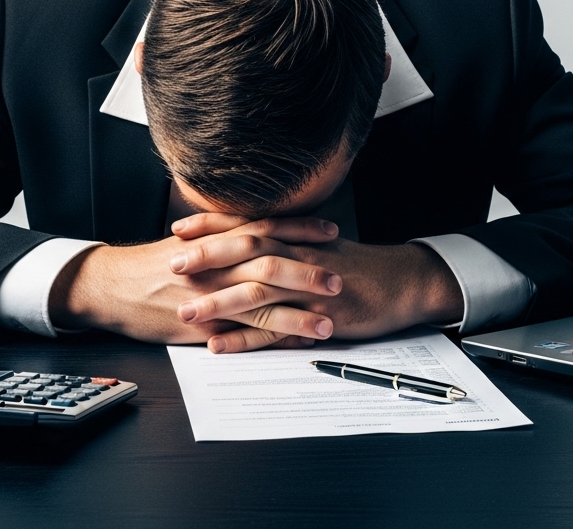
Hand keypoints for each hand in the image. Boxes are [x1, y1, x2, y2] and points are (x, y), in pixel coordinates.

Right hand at [48, 216, 342, 347]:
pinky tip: (294, 344)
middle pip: (269, 262)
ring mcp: (209, 295)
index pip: (265, 227)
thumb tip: (256, 230)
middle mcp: (215, 263)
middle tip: (340, 277)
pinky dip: (270, 338)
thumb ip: (222, 235)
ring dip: (298, 312)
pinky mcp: (201, 325)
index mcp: (215, 238)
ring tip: (329, 321)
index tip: (331, 230)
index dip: (300, 229)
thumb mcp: (188, 240)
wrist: (110, 286)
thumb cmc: (149, 264)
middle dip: (307, 270)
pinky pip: (241, 332)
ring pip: (260, 301)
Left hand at [171, 214, 463, 352]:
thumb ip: (287, 247)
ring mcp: (308, 287)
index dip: (211, 226)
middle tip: (170, 265)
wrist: (402, 282)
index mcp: (296, 238)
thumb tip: (253, 247)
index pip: (247, 225)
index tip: (178, 229)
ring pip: (256, 291)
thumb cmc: (360, 266)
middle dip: (206, 258)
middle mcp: (298, 257)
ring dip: (218, 302)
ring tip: (185, 313)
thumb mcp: (320, 248)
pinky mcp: (318, 317)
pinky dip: (245, 338)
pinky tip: (219, 346)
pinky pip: (275, 329)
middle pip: (246, 251)